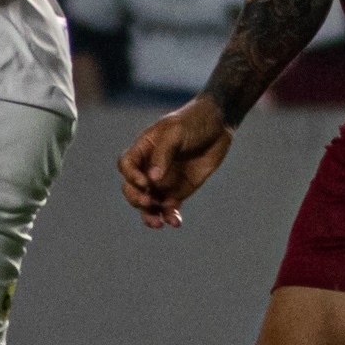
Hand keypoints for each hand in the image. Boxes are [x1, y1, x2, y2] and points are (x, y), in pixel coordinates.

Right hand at [117, 93, 233, 229]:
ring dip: (149, 215)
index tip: (145, 182)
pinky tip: (175, 222)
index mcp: (143, 149)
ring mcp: (163, 181)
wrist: (218, 125)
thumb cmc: (193, 122)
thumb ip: (163, 154)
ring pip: (148, 204)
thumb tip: (153, 180)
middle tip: (149, 202)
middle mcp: (149, 167)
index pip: (126, 166)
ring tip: (158, 223)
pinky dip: (169, 217)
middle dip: (137, 199)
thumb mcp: (176, 132)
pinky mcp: (179, 191)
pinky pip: (169, 208)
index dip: (130, 176)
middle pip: (132, 188)